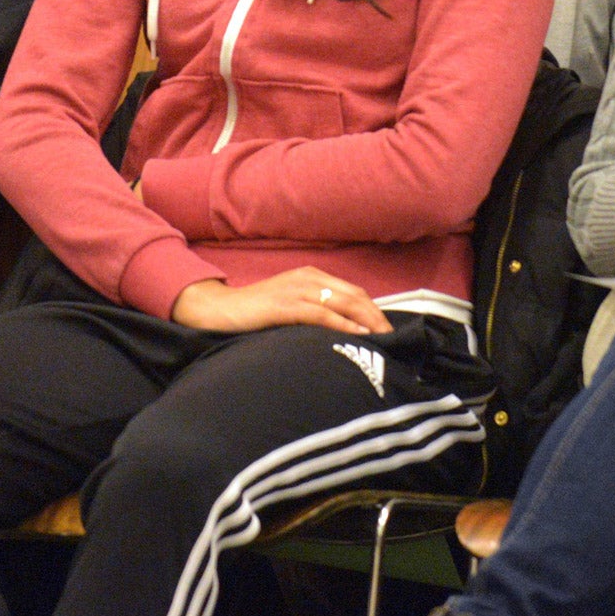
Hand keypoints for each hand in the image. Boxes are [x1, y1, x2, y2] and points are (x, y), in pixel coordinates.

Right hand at [170, 268, 390, 336]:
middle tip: (393, 338)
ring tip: (383, 339)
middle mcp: (309, 278)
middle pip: (354, 296)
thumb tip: (344, 330)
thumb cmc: (257, 312)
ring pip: (343, 303)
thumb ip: (315, 310)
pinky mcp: (286, 305)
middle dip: (377, 317)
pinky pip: (321, 313)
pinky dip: (342, 323)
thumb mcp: (291, 305)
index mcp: (312, 276)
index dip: (374, 310)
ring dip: (367, 321)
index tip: (389, 330)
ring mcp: (297, 290)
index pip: (354, 292)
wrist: (221, 309)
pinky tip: (356, 334)